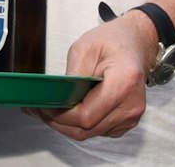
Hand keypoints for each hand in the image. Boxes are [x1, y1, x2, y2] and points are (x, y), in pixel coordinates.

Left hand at [29, 13, 151, 140]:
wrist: (136, 42)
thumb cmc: (113, 41)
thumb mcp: (85, 48)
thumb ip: (72, 76)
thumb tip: (57, 97)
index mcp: (124, 82)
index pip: (86, 116)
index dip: (60, 115)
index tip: (43, 106)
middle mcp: (131, 104)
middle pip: (87, 129)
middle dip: (59, 122)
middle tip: (38, 110)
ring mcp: (131, 116)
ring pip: (91, 133)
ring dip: (67, 125)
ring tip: (49, 109)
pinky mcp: (127, 121)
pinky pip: (98, 130)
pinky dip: (81, 124)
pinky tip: (68, 110)